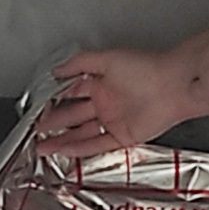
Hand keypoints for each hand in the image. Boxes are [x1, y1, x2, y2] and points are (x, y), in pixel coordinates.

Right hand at [37, 42, 208, 158]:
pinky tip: (64, 150)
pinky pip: (97, 145)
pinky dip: (80, 149)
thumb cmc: (146, 67)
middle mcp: (106, 101)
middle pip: (73, 115)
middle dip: (53, 123)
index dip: (53, 102)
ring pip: (82, 133)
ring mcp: (114, 120)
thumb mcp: (106, 59)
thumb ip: (78, 64)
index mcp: (101, 81)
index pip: (71, 93)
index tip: (37, 109)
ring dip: (62, 140)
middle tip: (35, 130)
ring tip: (42, 146)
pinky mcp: (123, 136)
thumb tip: (56, 70)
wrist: (174, 85)